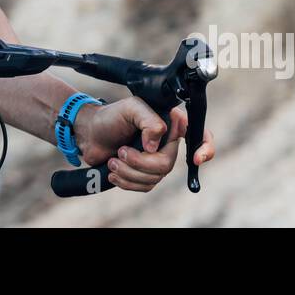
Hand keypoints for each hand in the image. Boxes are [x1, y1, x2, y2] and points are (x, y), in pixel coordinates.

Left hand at [73, 97, 215, 192]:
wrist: (89, 133)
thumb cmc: (110, 117)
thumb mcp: (131, 108)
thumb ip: (149, 121)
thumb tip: (155, 146)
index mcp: (169, 123)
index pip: (198, 134)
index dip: (205, 148)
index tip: (197, 158)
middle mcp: (167, 142)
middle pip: (167, 163)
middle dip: (140, 162)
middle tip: (121, 152)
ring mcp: (156, 160)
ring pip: (154, 178)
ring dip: (129, 171)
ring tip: (113, 160)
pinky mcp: (144, 174)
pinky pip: (144, 186)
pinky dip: (127, 181)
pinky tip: (114, 171)